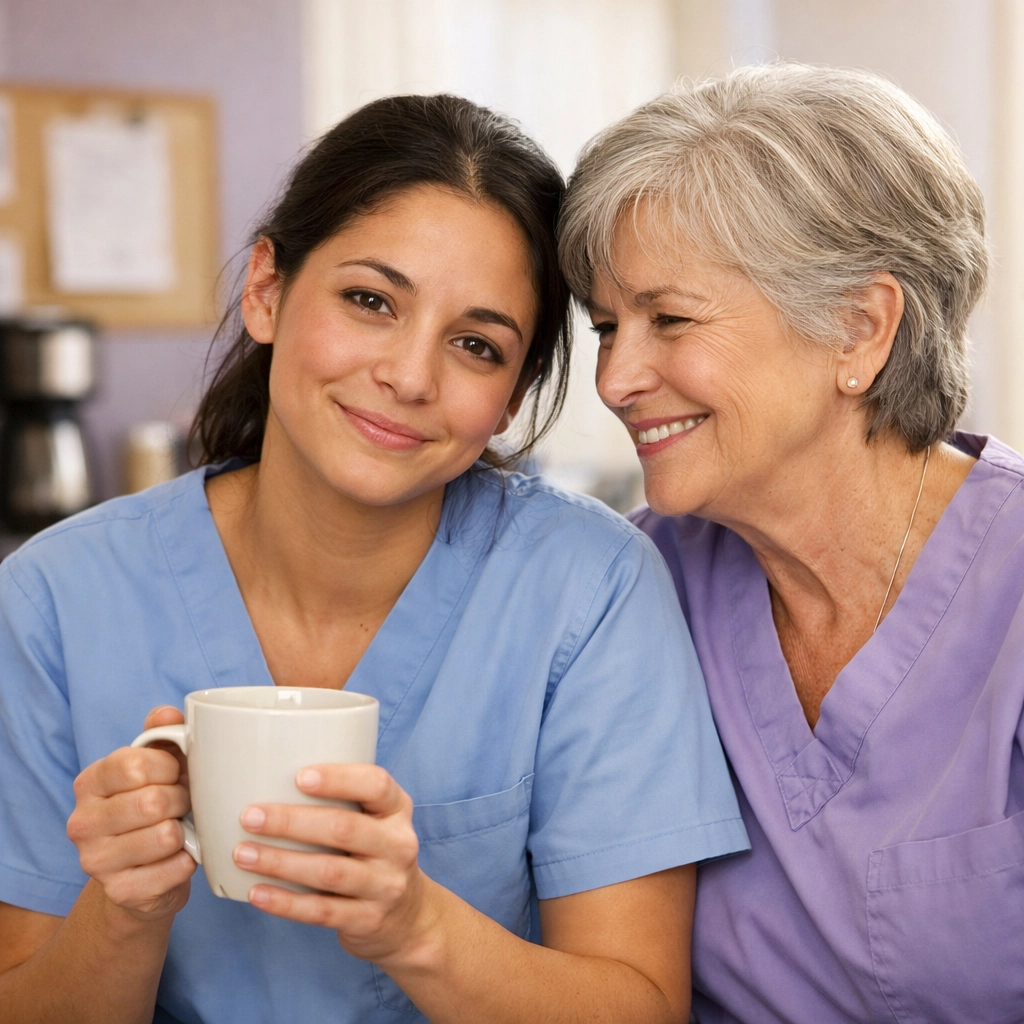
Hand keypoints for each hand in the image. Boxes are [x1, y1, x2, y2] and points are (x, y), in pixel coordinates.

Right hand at [66, 706, 195, 920]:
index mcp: (90, 782)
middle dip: (182, 800)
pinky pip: (175, 869)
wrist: (144, 873)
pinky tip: (181, 856)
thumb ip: (161, 734)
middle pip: (153, 801)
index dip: (168, 767)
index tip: (176, 773)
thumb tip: (168, 714)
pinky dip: (189, 860)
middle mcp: (82, 823)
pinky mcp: (120, 892)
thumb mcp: (156, 765)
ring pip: (165, 835)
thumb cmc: (154, 806)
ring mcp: (96, 861)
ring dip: (186, 830)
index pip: (133, 765)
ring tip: (182, 828)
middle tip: (184, 804)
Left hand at [233, 765, 433, 963]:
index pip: (376, 785)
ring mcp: (386, 886)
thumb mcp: (376, 821)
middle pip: (344, 829)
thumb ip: (343, 802)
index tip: (299, 777)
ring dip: (281, 862)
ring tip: (243, 854)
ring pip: (329, 872)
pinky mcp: (368, 920)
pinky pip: (321, 912)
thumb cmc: (374, 853)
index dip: (339, 779)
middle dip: (291, 822)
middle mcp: (398, 845)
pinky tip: (257, 893)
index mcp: (397, 810)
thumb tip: (269, 779)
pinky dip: (286, 903)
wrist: (407, 916)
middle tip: (250, 817)